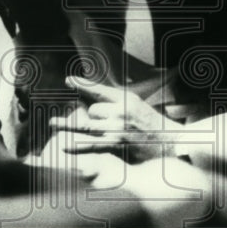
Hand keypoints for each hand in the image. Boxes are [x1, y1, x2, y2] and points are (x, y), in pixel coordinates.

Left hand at [48, 76, 174, 162]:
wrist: (168, 144)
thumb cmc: (149, 123)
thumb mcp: (134, 103)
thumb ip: (112, 99)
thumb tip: (87, 94)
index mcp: (126, 99)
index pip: (99, 91)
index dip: (83, 85)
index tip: (68, 81)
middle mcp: (120, 111)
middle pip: (93, 111)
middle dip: (95, 118)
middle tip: (112, 125)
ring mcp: (117, 128)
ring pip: (90, 125)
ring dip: (79, 128)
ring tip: (58, 124)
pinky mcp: (116, 145)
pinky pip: (91, 144)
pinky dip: (77, 146)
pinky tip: (64, 147)